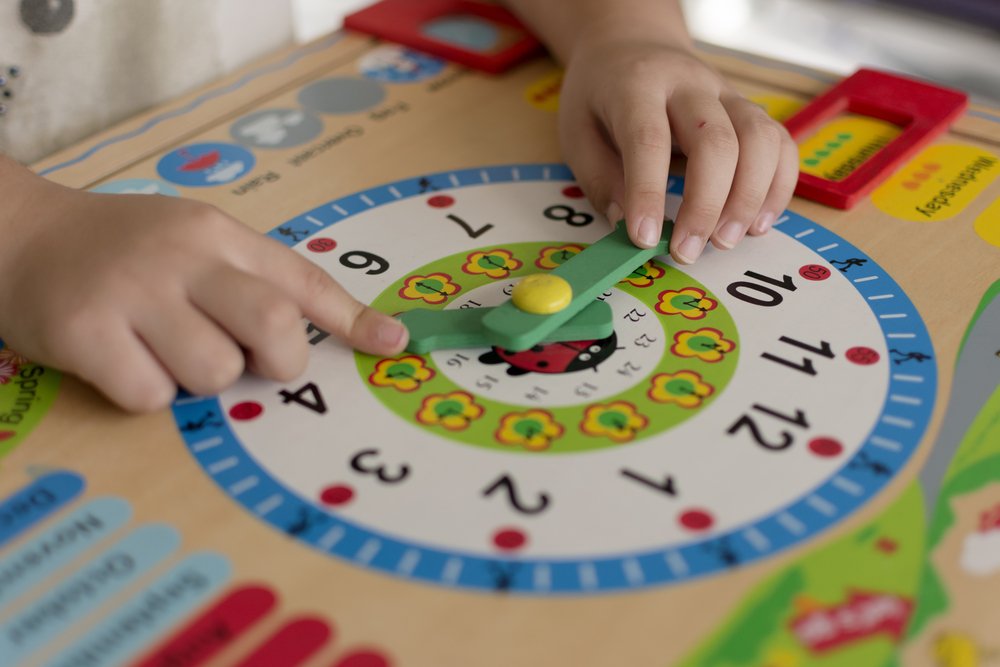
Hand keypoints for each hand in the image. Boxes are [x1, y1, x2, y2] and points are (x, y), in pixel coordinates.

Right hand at [0, 167, 407, 411]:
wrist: (19, 235)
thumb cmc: (124, 249)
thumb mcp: (195, 244)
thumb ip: (256, 279)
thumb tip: (329, 332)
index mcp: (218, 234)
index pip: (300, 278)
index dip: (353, 318)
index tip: (393, 346)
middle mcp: (182, 257)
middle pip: (273, 325)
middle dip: (279, 362)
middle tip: (250, 362)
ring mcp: (133, 293)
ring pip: (215, 371)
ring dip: (202, 379)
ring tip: (165, 351)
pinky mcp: (85, 333)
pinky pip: (152, 396)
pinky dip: (147, 394)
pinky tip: (124, 363)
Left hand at [557, 39, 798, 261]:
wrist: (633, 48)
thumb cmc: (601, 97)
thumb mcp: (577, 132)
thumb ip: (599, 179)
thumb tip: (626, 225)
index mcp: (637, 86)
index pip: (649, 139)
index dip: (649, 193)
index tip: (645, 239)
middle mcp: (690, 84)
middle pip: (716, 141)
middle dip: (706, 204)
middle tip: (688, 251)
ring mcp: (728, 94)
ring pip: (759, 139)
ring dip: (749, 198)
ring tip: (725, 241)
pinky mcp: (750, 110)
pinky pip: (781, 144)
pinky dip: (778, 188)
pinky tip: (756, 223)